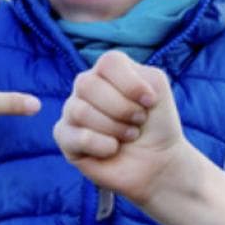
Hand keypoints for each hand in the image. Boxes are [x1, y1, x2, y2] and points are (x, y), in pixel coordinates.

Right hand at [53, 52, 190, 205]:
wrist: (157, 162)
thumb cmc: (156, 125)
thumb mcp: (159, 91)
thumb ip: (143, 77)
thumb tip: (116, 92)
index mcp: (107, 71)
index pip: (108, 63)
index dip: (132, 84)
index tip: (150, 102)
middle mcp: (85, 87)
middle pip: (87, 85)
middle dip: (122, 109)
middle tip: (138, 121)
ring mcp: (72, 111)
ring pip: (80, 111)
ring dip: (114, 128)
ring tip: (128, 135)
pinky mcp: (65, 138)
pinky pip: (78, 137)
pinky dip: (103, 146)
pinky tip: (112, 149)